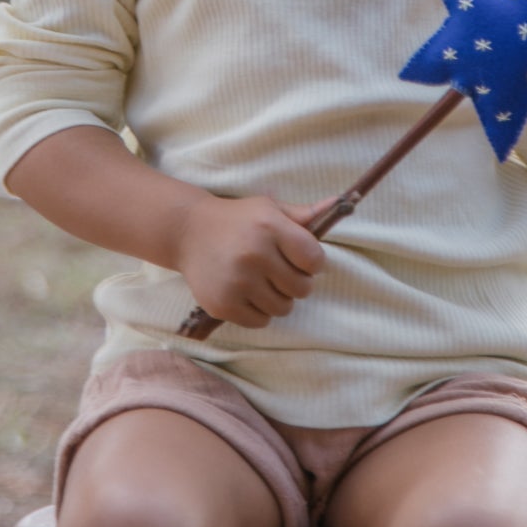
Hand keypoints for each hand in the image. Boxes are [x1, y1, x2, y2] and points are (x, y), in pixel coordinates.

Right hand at [175, 192, 325, 329]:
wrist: (188, 231)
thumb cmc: (237, 220)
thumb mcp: (269, 209)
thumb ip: (304, 214)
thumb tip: (338, 204)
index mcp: (270, 227)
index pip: (315, 260)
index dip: (311, 263)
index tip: (298, 258)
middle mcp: (254, 254)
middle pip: (302, 289)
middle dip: (295, 282)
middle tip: (278, 271)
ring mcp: (237, 282)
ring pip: (282, 308)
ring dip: (277, 299)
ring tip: (261, 282)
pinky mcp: (223, 304)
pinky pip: (260, 321)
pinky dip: (258, 312)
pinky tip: (246, 293)